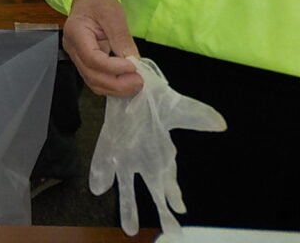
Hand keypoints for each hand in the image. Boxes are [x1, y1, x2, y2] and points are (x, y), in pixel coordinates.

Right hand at [63, 0, 141, 96]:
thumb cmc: (99, 2)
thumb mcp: (113, 15)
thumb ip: (121, 38)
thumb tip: (134, 61)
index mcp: (76, 33)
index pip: (92, 58)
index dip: (113, 67)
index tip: (133, 66)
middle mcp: (72, 48)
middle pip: (91, 75)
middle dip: (117, 83)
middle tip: (139, 81)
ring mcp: (77, 57)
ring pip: (93, 82)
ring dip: (116, 88)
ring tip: (136, 84)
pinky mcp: (85, 62)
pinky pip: (97, 79)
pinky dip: (112, 85)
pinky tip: (127, 82)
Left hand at [90, 57, 226, 235]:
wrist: (135, 90)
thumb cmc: (159, 102)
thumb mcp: (183, 109)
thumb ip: (200, 117)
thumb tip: (221, 124)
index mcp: (163, 158)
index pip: (169, 183)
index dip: (174, 196)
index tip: (179, 209)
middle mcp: (144, 162)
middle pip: (154, 192)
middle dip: (162, 212)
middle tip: (172, 233)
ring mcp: (124, 157)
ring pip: (126, 187)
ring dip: (128, 207)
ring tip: (130, 230)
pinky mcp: (108, 147)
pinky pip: (103, 165)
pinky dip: (101, 175)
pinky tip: (97, 188)